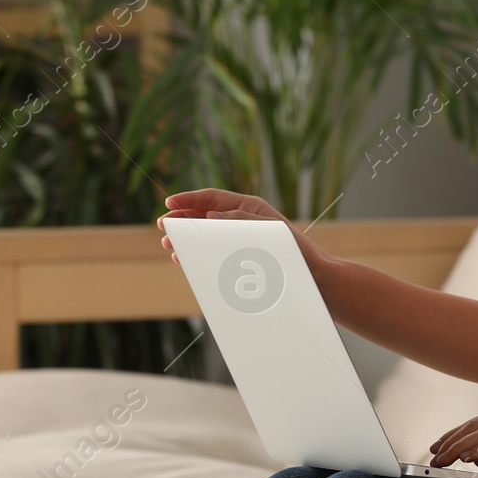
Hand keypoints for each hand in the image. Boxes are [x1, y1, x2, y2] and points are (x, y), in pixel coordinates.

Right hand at [157, 188, 334, 280]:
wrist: (314, 279)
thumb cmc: (297, 252)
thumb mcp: (270, 231)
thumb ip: (240, 221)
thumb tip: (210, 215)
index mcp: (250, 208)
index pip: (213, 198)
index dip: (190, 199)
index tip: (169, 203)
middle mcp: (243, 221)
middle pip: (205, 215)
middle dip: (182, 219)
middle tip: (162, 226)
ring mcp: (241, 239)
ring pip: (206, 234)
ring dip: (186, 238)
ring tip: (169, 244)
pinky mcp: (241, 257)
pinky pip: (213, 250)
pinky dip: (197, 252)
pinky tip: (184, 258)